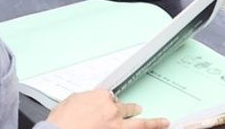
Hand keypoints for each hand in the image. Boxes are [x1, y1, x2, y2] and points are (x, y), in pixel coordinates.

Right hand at [46, 89, 167, 128]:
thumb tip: (84, 103)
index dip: (111, 103)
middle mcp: (112, 111)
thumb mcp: (69, 102)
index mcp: (100, 98)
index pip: (111, 98)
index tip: (112, 106)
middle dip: (134, 110)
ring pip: (141, 124)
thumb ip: (82, 101)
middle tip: (140, 110)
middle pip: (128, 109)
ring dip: (154, 123)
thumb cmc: (61, 122)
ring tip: (163, 122)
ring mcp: (118, 127)